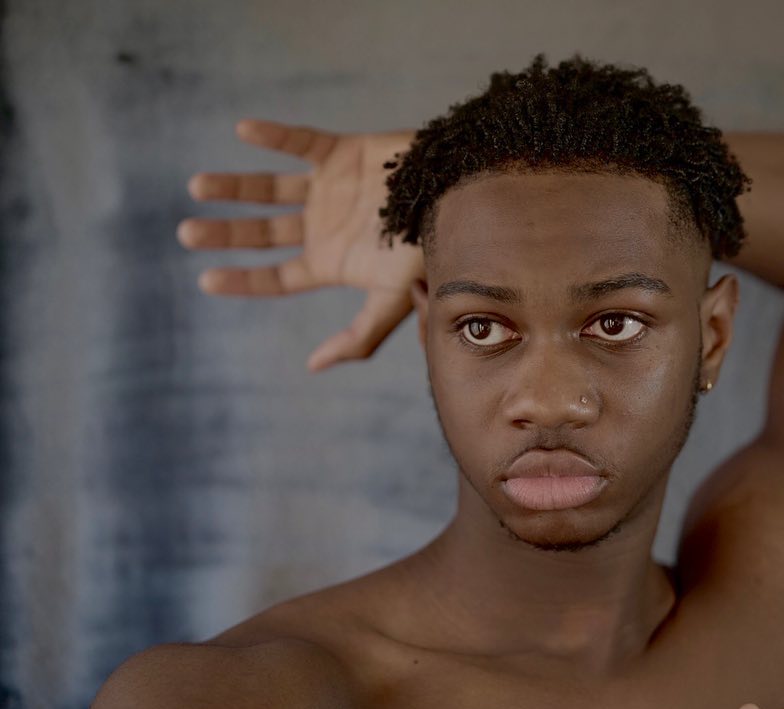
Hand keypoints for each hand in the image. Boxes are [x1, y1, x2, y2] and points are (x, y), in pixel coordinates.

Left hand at [178, 120, 421, 370]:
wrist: (461, 196)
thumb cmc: (430, 250)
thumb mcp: (393, 300)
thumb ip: (359, 336)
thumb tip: (313, 367)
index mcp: (331, 263)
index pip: (276, 277)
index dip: (242, 280)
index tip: (204, 279)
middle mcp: (324, 227)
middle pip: (263, 234)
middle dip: (224, 234)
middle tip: (186, 232)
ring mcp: (330, 189)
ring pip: (269, 188)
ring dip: (233, 187)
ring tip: (196, 186)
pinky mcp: (343, 151)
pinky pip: (300, 141)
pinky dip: (272, 135)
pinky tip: (242, 130)